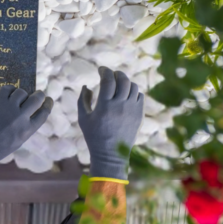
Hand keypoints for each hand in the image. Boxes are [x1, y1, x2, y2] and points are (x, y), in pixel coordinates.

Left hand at [0, 86, 52, 181]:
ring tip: (16, 98)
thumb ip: (26, 126)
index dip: (48, 104)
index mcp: (28, 130)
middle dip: (39, 95)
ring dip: (21, 94)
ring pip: (22, 92)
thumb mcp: (19, 140)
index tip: (48, 100)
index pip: (44, 113)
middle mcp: (21, 118)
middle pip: (36, 99)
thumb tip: (30, 109)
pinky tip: (7, 95)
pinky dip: (9, 90)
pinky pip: (8, 89)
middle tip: (37, 94)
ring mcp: (9, 108)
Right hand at [78, 67, 143, 181]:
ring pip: (133, 87)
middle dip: (116, 74)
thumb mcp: (83, 118)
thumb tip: (86, 86)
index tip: (101, 69)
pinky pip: (140, 96)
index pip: (108, 80)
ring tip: (118, 84)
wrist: (111, 154)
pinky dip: (133, 91)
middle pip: (123, 80)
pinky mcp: (139, 115)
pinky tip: (126, 94)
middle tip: (111, 75)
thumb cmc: (94, 136)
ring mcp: (132, 110)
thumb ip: (83, 100)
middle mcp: (120, 105)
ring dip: (125, 82)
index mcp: (105, 105)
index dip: (104, 71)